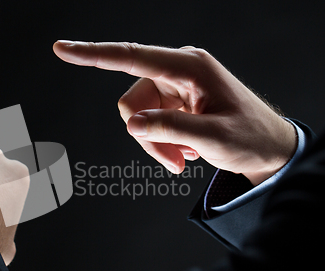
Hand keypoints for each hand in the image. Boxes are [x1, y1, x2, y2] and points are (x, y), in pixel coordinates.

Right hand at [53, 41, 296, 184]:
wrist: (268, 148)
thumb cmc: (249, 137)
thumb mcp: (213, 137)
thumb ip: (170, 129)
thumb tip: (131, 124)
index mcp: (189, 66)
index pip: (132, 57)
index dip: (93, 54)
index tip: (62, 49)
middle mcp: (177, 71)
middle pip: (132, 101)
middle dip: (146, 136)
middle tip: (173, 161)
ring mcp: (174, 87)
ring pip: (137, 117)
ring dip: (154, 144)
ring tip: (182, 160)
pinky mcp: (173, 102)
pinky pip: (148, 123)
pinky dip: (160, 143)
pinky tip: (185, 151)